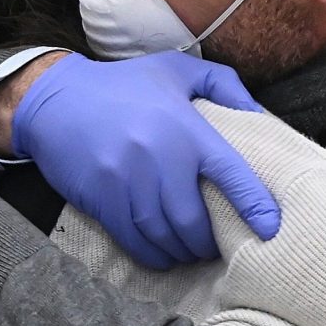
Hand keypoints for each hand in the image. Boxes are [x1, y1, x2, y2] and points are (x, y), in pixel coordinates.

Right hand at [10, 52, 280, 269]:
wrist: (54, 99)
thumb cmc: (120, 85)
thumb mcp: (174, 70)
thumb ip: (223, 84)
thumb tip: (259, 114)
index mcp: (185, 128)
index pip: (232, 174)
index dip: (255, 206)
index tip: (271, 230)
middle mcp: (159, 157)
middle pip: (194, 220)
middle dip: (207, 242)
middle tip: (213, 246)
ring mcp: (127, 181)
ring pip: (164, 235)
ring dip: (181, 251)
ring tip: (188, 252)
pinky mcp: (102, 198)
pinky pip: (134, 239)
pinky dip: (153, 255)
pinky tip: (161, 255)